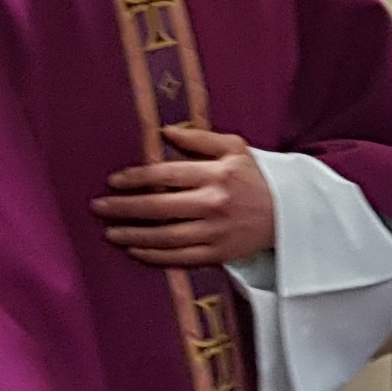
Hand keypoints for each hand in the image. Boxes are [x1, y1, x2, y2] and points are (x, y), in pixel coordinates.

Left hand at [92, 126, 275, 265]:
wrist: (292, 214)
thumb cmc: (258, 178)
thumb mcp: (235, 148)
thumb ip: (199, 138)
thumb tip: (164, 132)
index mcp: (217, 174)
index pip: (166, 174)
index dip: (136, 178)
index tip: (113, 181)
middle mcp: (214, 204)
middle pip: (158, 207)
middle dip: (124, 208)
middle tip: (99, 207)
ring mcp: (216, 232)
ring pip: (165, 236)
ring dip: (133, 235)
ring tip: (111, 233)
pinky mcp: (220, 254)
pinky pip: (180, 258)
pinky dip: (154, 256)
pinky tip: (136, 251)